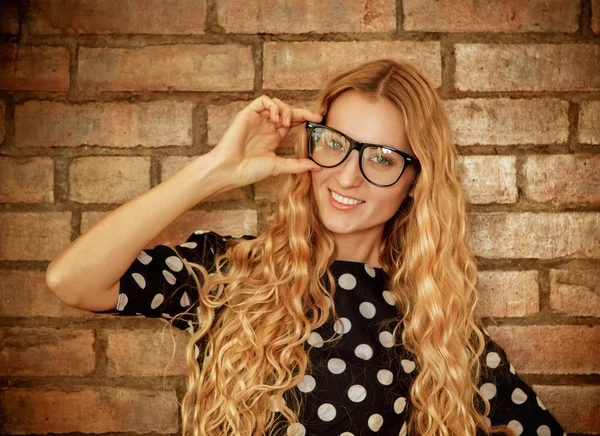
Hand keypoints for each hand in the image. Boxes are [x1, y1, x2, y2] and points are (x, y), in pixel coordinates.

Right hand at [208, 95, 322, 187]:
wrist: (230, 170)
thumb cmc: (249, 170)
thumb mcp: (279, 166)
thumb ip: (297, 165)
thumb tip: (318, 166)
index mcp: (273, 137)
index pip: (292, 122)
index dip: (305, 118)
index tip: (319, 119)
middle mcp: (266, 127)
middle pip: (287, 111)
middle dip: (300, 112)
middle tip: (312, 117)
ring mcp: (257, 120)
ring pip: (276, 104)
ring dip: (286, 110)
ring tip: (286, 123)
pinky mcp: (247, 114)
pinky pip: (263, 101)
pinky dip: (273, 105)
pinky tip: (276, 118)